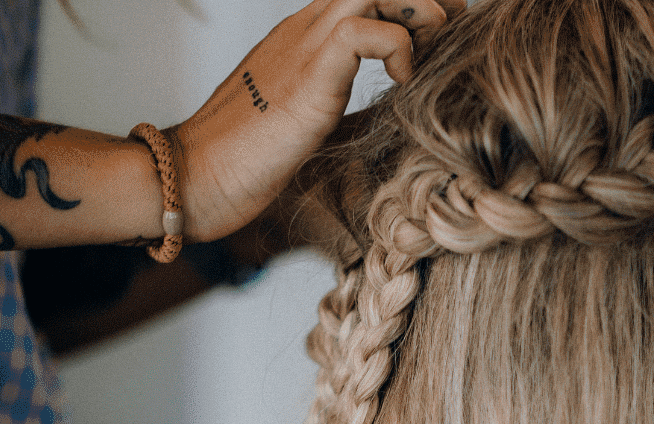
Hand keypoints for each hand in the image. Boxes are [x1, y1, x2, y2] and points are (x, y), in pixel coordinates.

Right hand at [172, 0, 465, 242]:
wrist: (197, 175)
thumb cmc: (248, 164)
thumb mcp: (306, 125)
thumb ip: (337, 107)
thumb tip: (379, 125)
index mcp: (307, 37)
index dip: (412, 4)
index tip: (443, 35)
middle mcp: (307, 27)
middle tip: (456, 29)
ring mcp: (306, 43)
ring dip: (420, 12)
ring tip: (437, 48)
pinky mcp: (311, 72)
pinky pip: (368, 31)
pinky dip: (400, 50)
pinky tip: (401, 83)